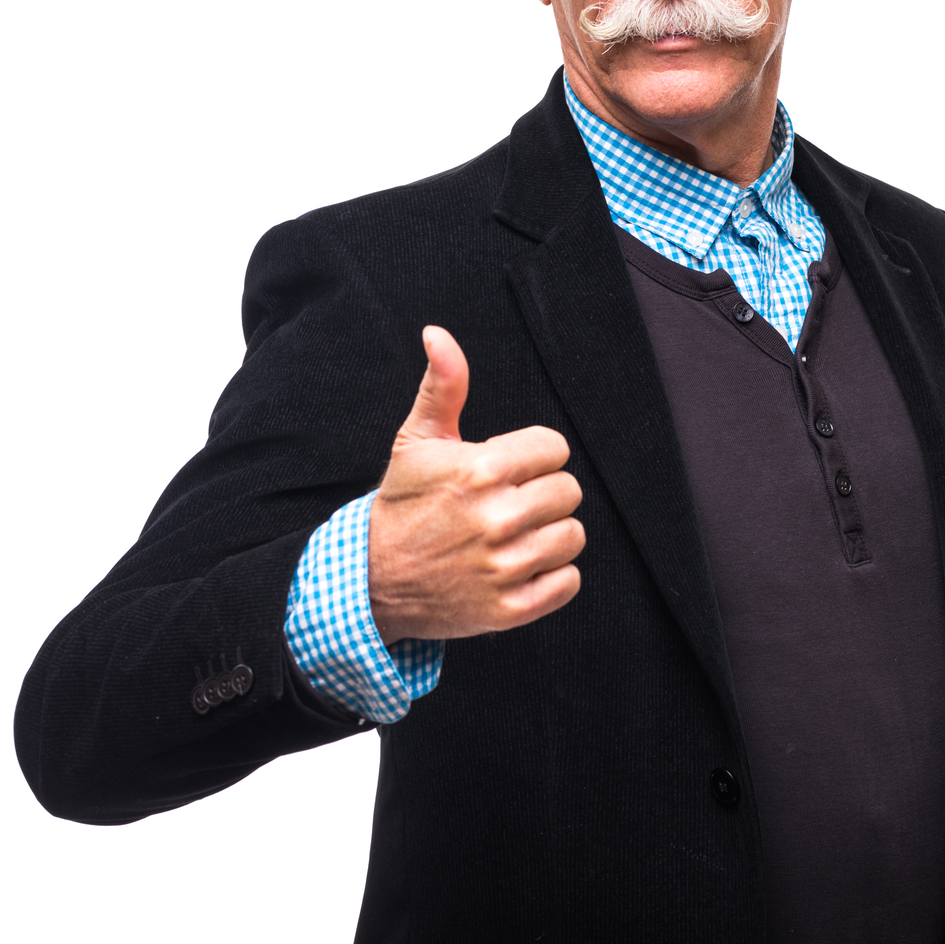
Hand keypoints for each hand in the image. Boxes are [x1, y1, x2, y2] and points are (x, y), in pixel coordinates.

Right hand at [368, 326, 584, 645]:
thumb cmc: (402, 505)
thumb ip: (443, 386)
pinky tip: (518, 567)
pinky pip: (569, 581)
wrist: (371, 581)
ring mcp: (506, 567)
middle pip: (568, 490)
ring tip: (513, 535)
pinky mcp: (511, 609)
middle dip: (541, 493)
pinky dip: (551, 576)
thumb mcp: (416, 441)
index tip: (507, 469)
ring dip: (549, 534)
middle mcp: (498, 518)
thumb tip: (437, 334)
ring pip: (573, 534)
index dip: (532, 456)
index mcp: (481, 470)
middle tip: (508, 504)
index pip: (554, 447)